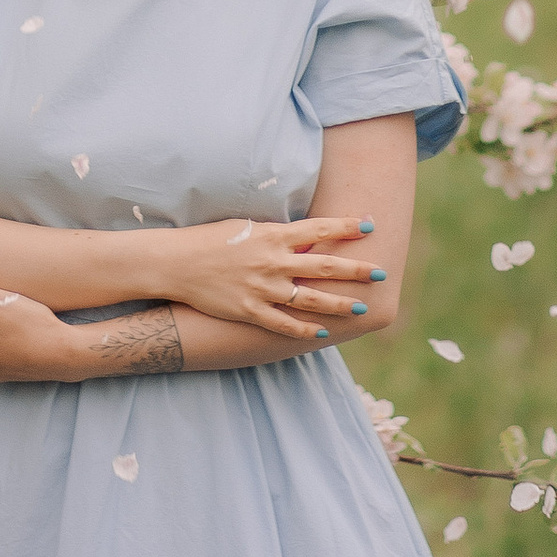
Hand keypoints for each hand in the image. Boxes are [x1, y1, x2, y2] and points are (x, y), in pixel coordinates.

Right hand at [155, 213, 382, 339]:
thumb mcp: (246, 227)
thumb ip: (276, 234)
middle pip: (324, 266)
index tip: (369, 225)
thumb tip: (304, 236)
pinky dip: (304, 329)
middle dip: (355, 269)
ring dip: (339, 303)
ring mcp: (263, 288)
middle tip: (380, 272)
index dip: (345, 227)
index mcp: (272, 236)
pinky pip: (284, 324)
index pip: (318, 229)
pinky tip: (322, 332)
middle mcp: (272, 262)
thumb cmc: (210, 239)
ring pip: (311, 300)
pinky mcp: (250, 310)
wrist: (177, 262)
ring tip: (362, 306)